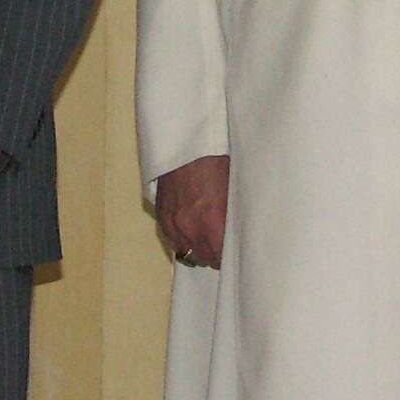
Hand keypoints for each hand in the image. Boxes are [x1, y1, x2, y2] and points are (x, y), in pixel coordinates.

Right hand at [156, 154, 228, 268]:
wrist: (186, 140)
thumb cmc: (217, 160)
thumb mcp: (233, 190)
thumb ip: (232, 217)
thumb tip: (239, 234)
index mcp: (211, 223)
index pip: (222, 257)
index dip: (230, 256)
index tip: (236, 252)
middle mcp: (189, 228)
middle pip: (205, 258)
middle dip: (216, 254)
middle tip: (225, 245)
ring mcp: (171, 223)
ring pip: (187, 252)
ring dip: (199, 248)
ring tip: (209, 239)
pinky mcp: (160, 214)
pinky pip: (172, 240)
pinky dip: (183, 240)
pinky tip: (192, 232)